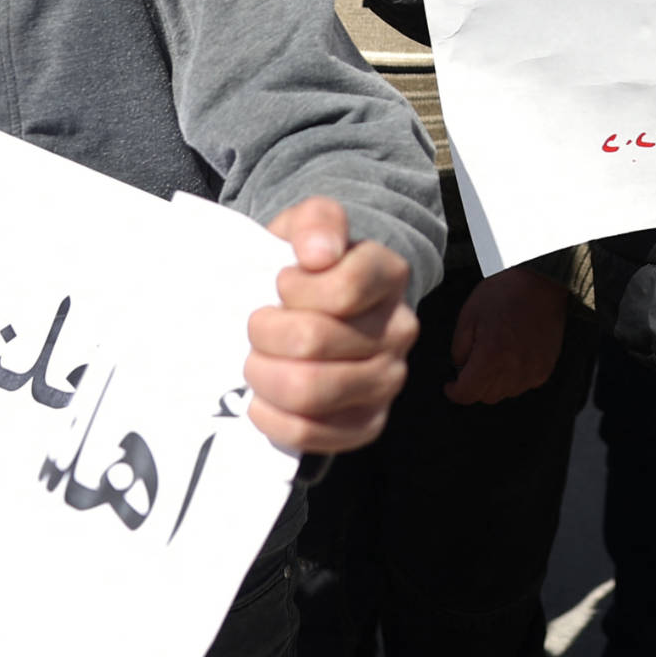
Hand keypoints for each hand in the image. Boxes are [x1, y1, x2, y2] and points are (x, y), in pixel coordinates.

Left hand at [245, 198, 417, 453]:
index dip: (294, 287)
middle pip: (314, 341)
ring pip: (311, 390)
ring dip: (264, 376)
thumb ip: (316, 222)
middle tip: (255, 328)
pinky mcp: (367, 424)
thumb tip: (318, 253)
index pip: (343, 288)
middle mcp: (400, 330)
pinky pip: (312, 434)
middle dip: (265, 334)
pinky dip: (273, 419)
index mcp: (389, 276)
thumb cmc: (303, 268)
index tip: (281, 283)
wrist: (307, 313)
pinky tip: (261, 401)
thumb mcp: (306, 226)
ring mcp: (387, 381)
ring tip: (255, 362)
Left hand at [445, 265, 566, 403]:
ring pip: (506, 393)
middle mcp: (513, 369)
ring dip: (495, 384)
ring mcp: (532, 370)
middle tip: (470, 367)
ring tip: (492, 360)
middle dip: (473, 386)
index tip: (451, 385)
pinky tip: (511, 359)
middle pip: (486, 397)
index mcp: (490, 358)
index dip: (454, 392)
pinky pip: (525, 384)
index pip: (467, 394)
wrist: (540, 281)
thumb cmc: (503, 294)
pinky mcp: (546, 366)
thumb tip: (460, 367)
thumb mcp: (468, 316)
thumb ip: (459, 349)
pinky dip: (514, 378)